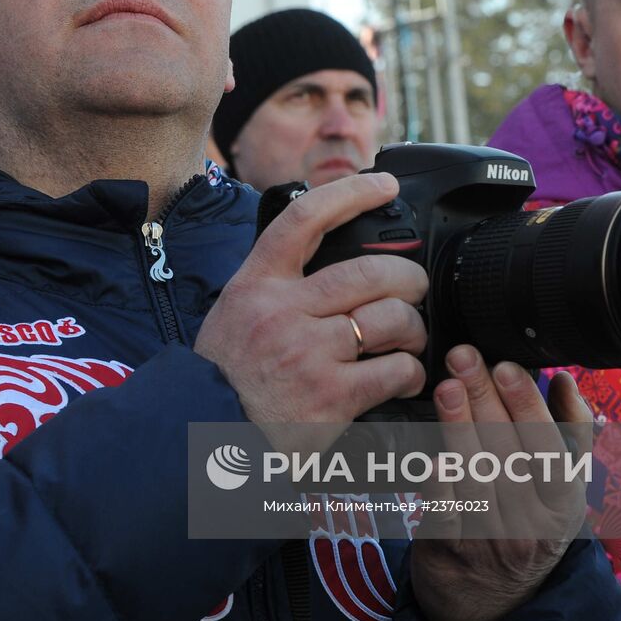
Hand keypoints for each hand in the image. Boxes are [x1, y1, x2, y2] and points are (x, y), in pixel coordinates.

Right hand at [194, 173, 428, 444]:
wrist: (206, 434)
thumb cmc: (227, 375)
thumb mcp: (236, 311)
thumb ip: (277, 284)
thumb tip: (325, 255)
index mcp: (257, 284)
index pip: (305, 219)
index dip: (351, 194)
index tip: (383, 186)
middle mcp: (282, 311)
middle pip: (369, 272)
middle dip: (408, 278)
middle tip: (414, 288)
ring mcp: (308, 353)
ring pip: (391, 318)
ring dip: (414, 328)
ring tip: (410, 338)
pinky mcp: (331, 396)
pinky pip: (395, 370)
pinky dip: (411, 372)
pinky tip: (404, 377)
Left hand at [408, 347, 590, 620]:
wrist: (491, 601)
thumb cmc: (530, 523)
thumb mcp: (562, 487)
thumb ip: (569, 432)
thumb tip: (566, 380)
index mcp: (563, 501)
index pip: (551, 448)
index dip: (529, 406)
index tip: (508, 367)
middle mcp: (530, 522)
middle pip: (509, 453)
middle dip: (484, 399)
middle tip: (464, 358)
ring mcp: (490, 537)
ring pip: (475, 474)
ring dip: (459, 426)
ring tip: (446, 387)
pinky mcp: (451, 548)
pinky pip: (445, 509)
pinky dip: (439, 480)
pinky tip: (432, 454)